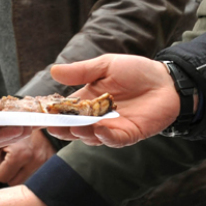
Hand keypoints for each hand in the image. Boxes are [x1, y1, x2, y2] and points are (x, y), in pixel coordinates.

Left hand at [0, 129, 55, 185]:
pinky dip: (28, 170)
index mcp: (19, 154)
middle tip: (8, 159)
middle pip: (12, 182)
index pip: (0, 177)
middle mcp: (33, 160)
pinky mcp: (49, 162)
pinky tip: (27, 159)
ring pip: (22, 181)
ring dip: (17, 173)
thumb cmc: (16, 125)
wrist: (38, 116)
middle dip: (7, 173)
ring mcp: (43, 162)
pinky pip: (35, 176)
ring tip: (18, 158)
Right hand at [45, 54, 177, 147]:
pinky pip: (114, 140)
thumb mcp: (106, 65)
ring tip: (74, 127)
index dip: (52, 112)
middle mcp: (96, 117)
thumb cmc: (136, 71)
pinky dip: (105, 136)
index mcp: (88, 100)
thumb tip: (53, 70)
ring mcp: (112, 128)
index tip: (39, 113)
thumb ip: (81, 71)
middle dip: (62, 128)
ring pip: (91, 137)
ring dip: (82, 133)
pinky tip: (98, 129)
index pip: (66, 110)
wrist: (166, 80)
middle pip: (74, 127)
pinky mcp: (129, 134)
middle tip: (51, 126)